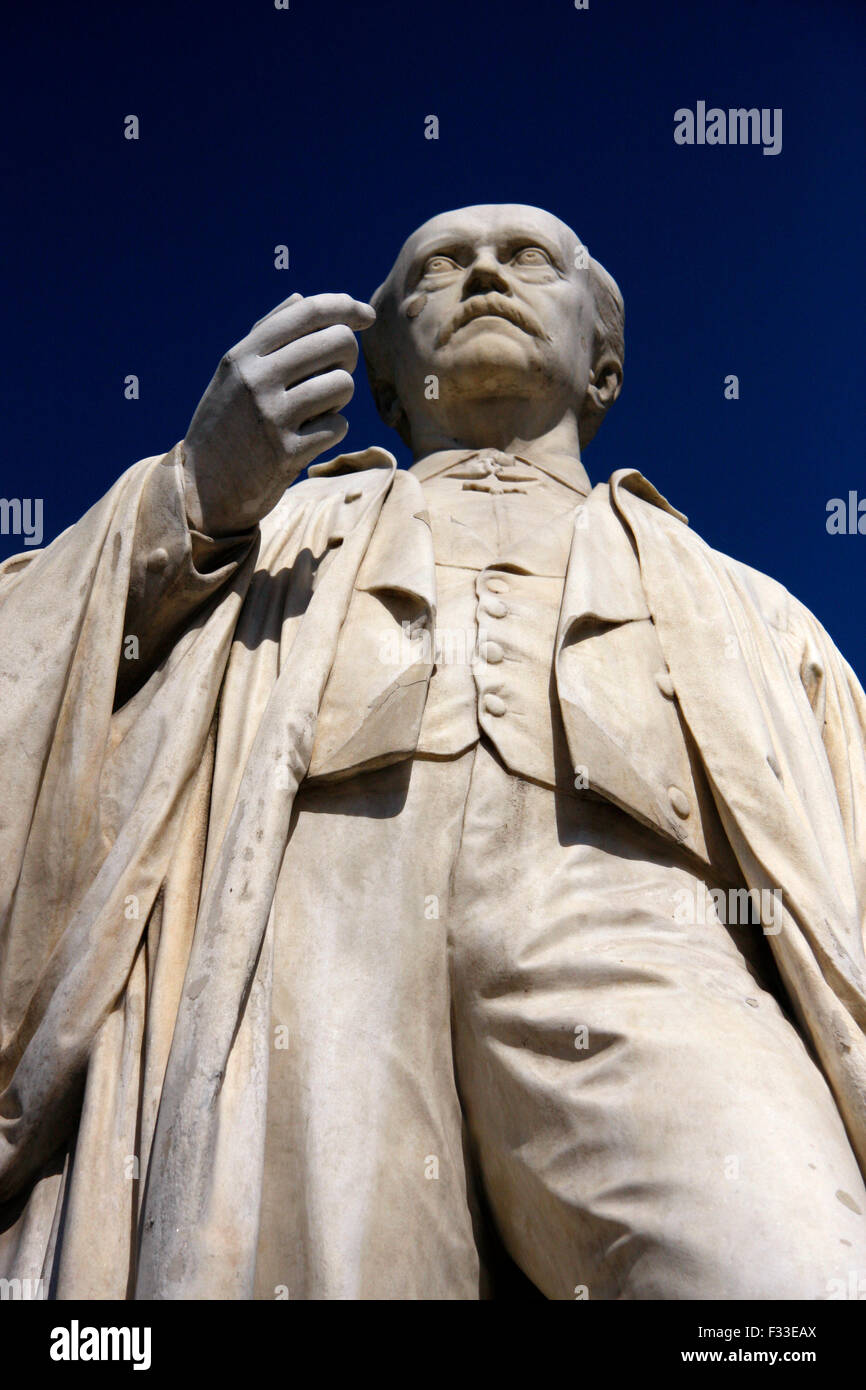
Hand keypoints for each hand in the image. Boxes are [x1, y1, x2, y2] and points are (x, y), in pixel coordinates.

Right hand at [182, 292, 375, 534]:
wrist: (203, 488)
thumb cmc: (225, 424)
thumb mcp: (232, 374)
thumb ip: (266, 334)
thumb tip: (302, 298)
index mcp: (243, 355)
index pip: (307, 312)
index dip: (345, 307)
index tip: (367, 315)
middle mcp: (257, 380)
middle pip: (337, 343)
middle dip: (348, 355)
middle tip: (335, 371)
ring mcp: (272, 417)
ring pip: (343, 385)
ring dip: (340, 397)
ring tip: (318, 407)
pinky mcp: (288, 453)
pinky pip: (338, 426)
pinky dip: (332, 429)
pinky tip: (311, 436)